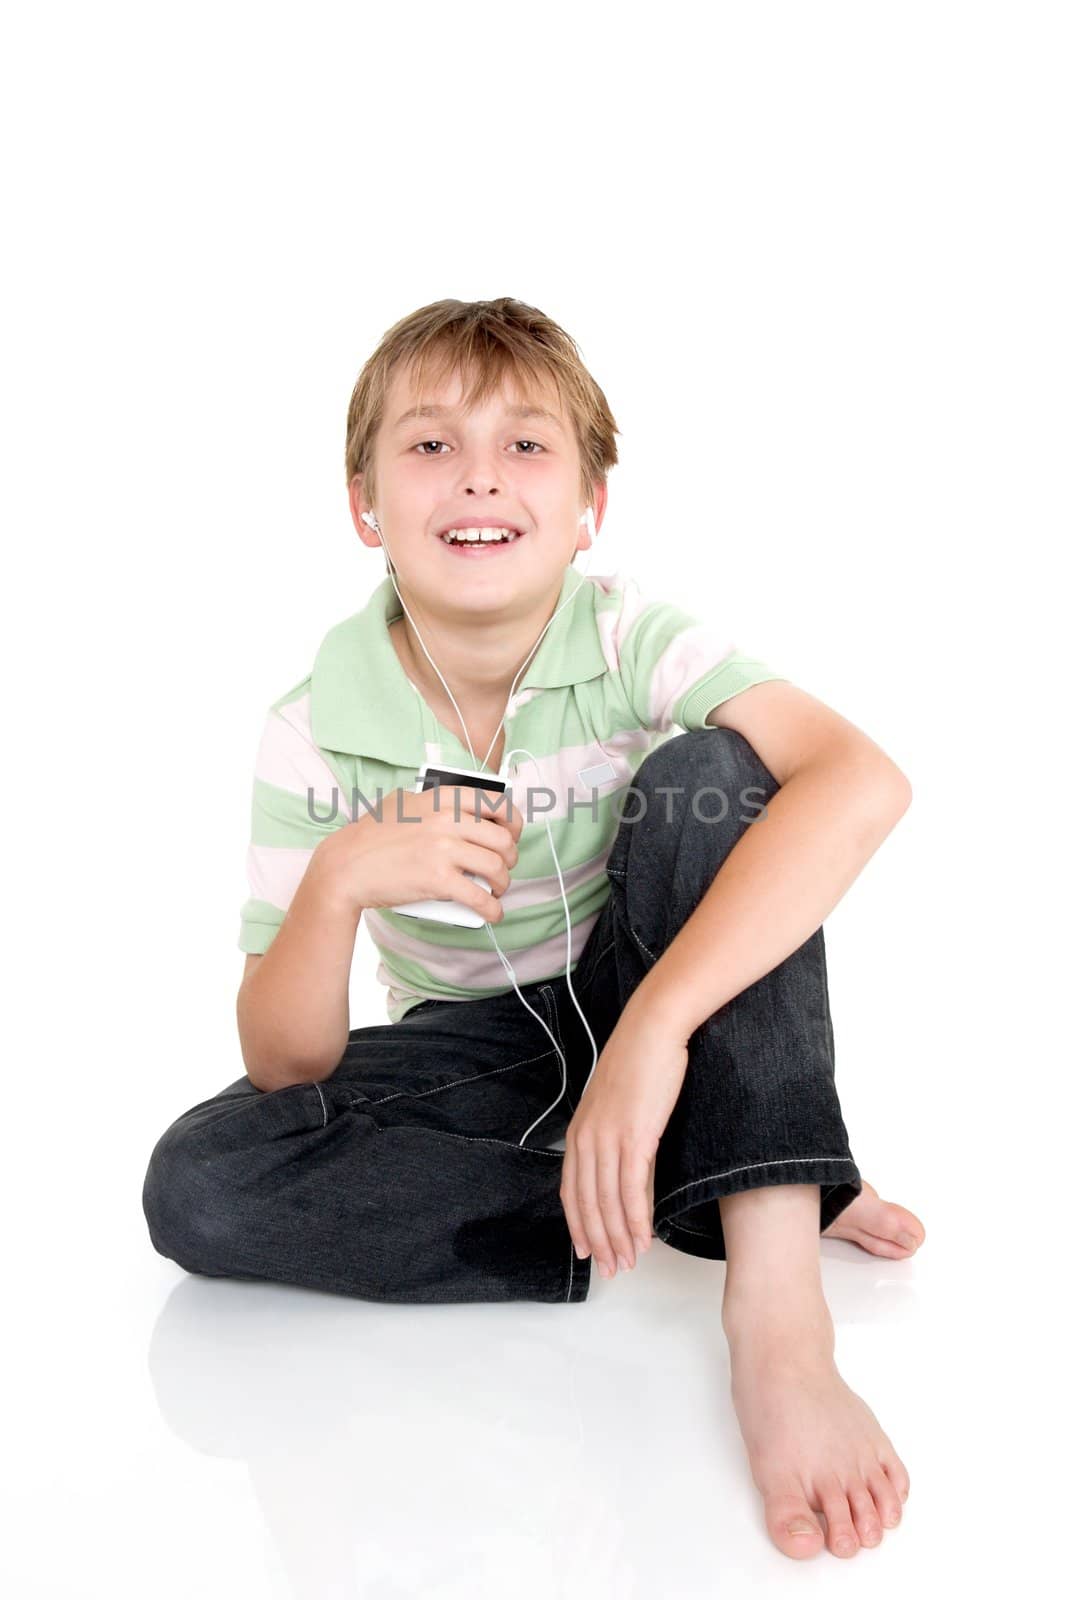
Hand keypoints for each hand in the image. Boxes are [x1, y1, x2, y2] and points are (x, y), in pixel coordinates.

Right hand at [314, 782, 521, 924]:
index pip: (496, 803)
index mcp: (442, 798)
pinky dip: (493, 908)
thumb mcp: (401, 802)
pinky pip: (479, 897)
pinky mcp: (438, 880)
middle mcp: (447, 820)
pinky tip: (493, 912)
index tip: (511, 834)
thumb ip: (432, 801)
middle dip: (510, 857)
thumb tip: (461, 809)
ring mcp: (443, 850)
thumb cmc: (370, 836)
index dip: (513, 821)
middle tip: (503, 867)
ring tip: (496, 890)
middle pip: (502, 839)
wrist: (345, 867)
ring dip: (504, 882)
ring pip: (496, 867)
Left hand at [559, 1004, 689, 1277]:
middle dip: (599, 1241)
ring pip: (608, 1203)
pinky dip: (637, 1219)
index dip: (579, 1226)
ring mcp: (609, 1138)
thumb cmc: (640, 1062)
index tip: (588, 1252)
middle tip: (612, 1269)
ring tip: (630, 1261)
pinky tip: (644, 1238)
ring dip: (620, 1237)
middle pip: (588, 1204)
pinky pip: (632, 1190)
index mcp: (578, 1132)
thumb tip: (625, 1167)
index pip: (571, 1192)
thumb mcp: (618, 1104)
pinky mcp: (635, 1137)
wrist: (653, 1030)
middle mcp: (587, 1139)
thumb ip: (615, 1136)